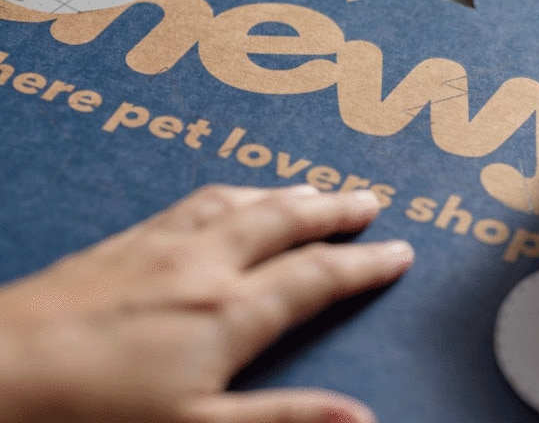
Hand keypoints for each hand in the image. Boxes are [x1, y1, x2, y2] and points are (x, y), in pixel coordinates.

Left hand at [0, 185, 412, 422]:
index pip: (318, 276)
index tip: (398, 251)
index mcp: (231, 311)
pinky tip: (223, 198)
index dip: (365, 263)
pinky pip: (190, 203)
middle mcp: (203, 264)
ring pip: (240, 204)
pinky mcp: (119, 244)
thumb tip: (360, 419)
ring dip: (284, 193)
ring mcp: (159, 247)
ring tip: (309, 189)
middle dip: (333, 210)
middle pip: (286, 222)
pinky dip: (228, 194)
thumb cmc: (89, 413)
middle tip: (368, 199)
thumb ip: (285, 418)